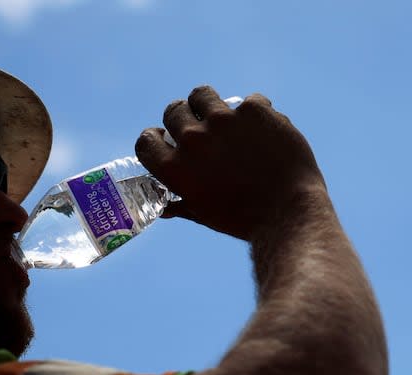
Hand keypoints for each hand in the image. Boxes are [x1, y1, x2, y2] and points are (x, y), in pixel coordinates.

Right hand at [135, 85, 327, 240]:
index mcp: (174, 167)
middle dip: (182, 117)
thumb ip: (180, 204)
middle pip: (173, 111)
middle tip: (196, 125)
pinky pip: (247, 100)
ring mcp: (222, 121)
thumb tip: (165, 207)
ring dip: (207, 103)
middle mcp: (192, 140)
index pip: (147, 140)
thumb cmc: (242, 219)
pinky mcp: (253, 111)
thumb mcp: (203, 214)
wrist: (288, 212)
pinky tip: (261, 128)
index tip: (164, 137)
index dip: (154, 137)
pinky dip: (253, 113)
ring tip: (220, 114)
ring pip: (202, 94)